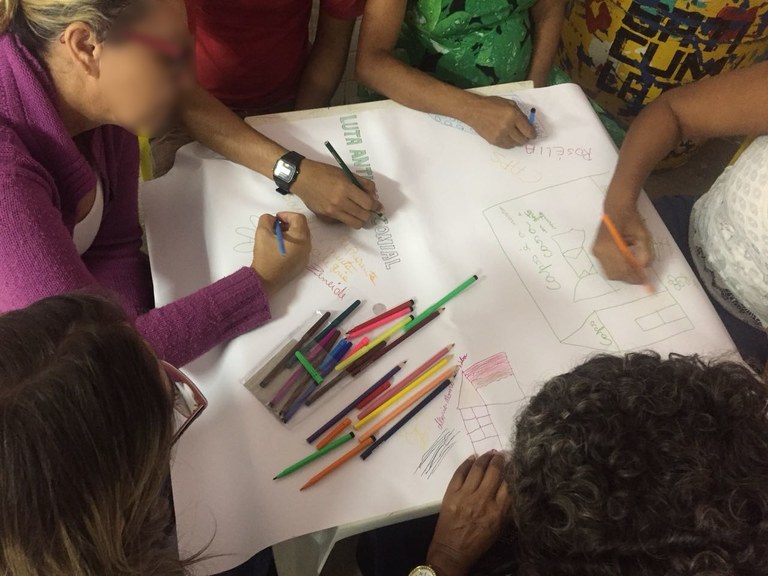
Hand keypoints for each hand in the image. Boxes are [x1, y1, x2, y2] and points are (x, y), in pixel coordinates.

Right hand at [251, 212, 310, 295]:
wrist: (265, 280)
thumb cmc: (265, 256)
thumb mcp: (262, 232)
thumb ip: (267, 219)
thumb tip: (273, 219)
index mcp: (300, 237)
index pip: (298, 218)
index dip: (286, 215)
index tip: (275, 219)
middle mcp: (307, 246)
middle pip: (302, 227)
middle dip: (289, 223)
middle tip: (276, 227)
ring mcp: (306, 256)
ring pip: (302, 237)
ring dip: (290, 233)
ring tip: (277, 237)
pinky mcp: (302, 263)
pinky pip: (301, 248)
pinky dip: (293, 243)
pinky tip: (280, 247)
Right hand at [291, 159, 381, 228]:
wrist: (302, 178)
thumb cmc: (323, 172)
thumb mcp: (345, 172)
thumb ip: (362, 183)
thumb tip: (374, 194)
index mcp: (345, 188)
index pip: (368, 204)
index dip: (376, 205)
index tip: (378, 205)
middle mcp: (339, 202)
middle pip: (364, 216)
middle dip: (370, 213)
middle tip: (369, 209)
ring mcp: (332, 212)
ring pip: (355, 223)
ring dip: (361, 219)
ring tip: (360, 213)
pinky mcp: (325, 217)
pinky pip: (343, 223)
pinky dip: (348, 219)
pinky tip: (346, 212)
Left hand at [426, 451, 512, 575]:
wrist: (452, 551)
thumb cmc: (478, 542)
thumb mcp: (499, 528)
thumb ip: (506, 508)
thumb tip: (512, 486)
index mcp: (497, 511)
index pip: (509, 484)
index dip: (512, 471)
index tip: (514, 463)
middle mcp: (483, 500)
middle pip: (494, 472)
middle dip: (499, 460)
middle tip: (502, 454)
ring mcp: (465, 495)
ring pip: (477, 468)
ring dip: (485, 458)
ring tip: (490, 453)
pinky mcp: (451, 493)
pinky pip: (460, 472)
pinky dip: (467, 462)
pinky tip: (472, 458)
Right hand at [463, 95, 535, 147]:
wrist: (475, 111)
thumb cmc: (492, 104)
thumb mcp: (510, 104)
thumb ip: (520, 114)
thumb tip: (528, 125)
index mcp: (513, 115)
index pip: (528, 131)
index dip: (533, 134)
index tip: (533, 135)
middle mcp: (508, 126)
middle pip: (523, 139)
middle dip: (526, 138)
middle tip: (525, 135)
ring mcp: (500, 135)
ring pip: (515, 144)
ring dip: (517, 141)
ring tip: (515, 136)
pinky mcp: (494, 141)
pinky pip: (507, 146)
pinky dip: (510, 143)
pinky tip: (508, 138)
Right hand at [592, 204, 652, 283]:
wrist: (616, 209)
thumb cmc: (630, 220)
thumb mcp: (643, 236)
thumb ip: (645, 254)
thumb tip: (644, 270)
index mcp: (609, 246)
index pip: (623, 269)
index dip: (634, 277)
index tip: (645, 280)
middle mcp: (599, 251)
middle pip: (615, 274)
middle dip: (628, 278)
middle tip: (641, 278)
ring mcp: (596, 252)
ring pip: (610, 273)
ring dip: (623, 275)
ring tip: (635, 271)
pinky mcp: (596, 252)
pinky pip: (607, 267)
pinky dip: (618, 270)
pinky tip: (627, 265)